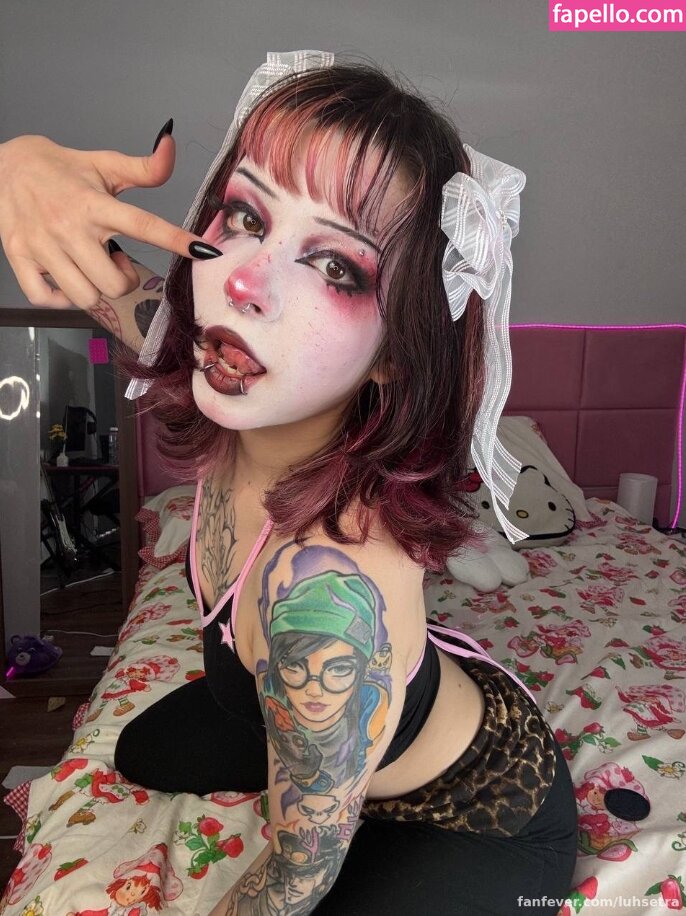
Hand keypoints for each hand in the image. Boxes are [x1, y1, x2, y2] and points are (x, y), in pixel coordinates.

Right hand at [0, 128, 215, 309]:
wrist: (4, 165)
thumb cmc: (62, 170)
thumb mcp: (105, 166)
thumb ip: (144, 167)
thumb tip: (171, 146)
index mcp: (93, 203)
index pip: (143, 223)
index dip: (175, 239)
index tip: (203, 251)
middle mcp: (68, 226)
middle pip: (113, 282)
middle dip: (124, 279)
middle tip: (116, 260)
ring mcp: (42, 245)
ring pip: (85, 296)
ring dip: (95, 290)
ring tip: (92, 268)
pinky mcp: (19, 257)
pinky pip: (46, 298)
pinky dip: (61, 298)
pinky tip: (68, 281)